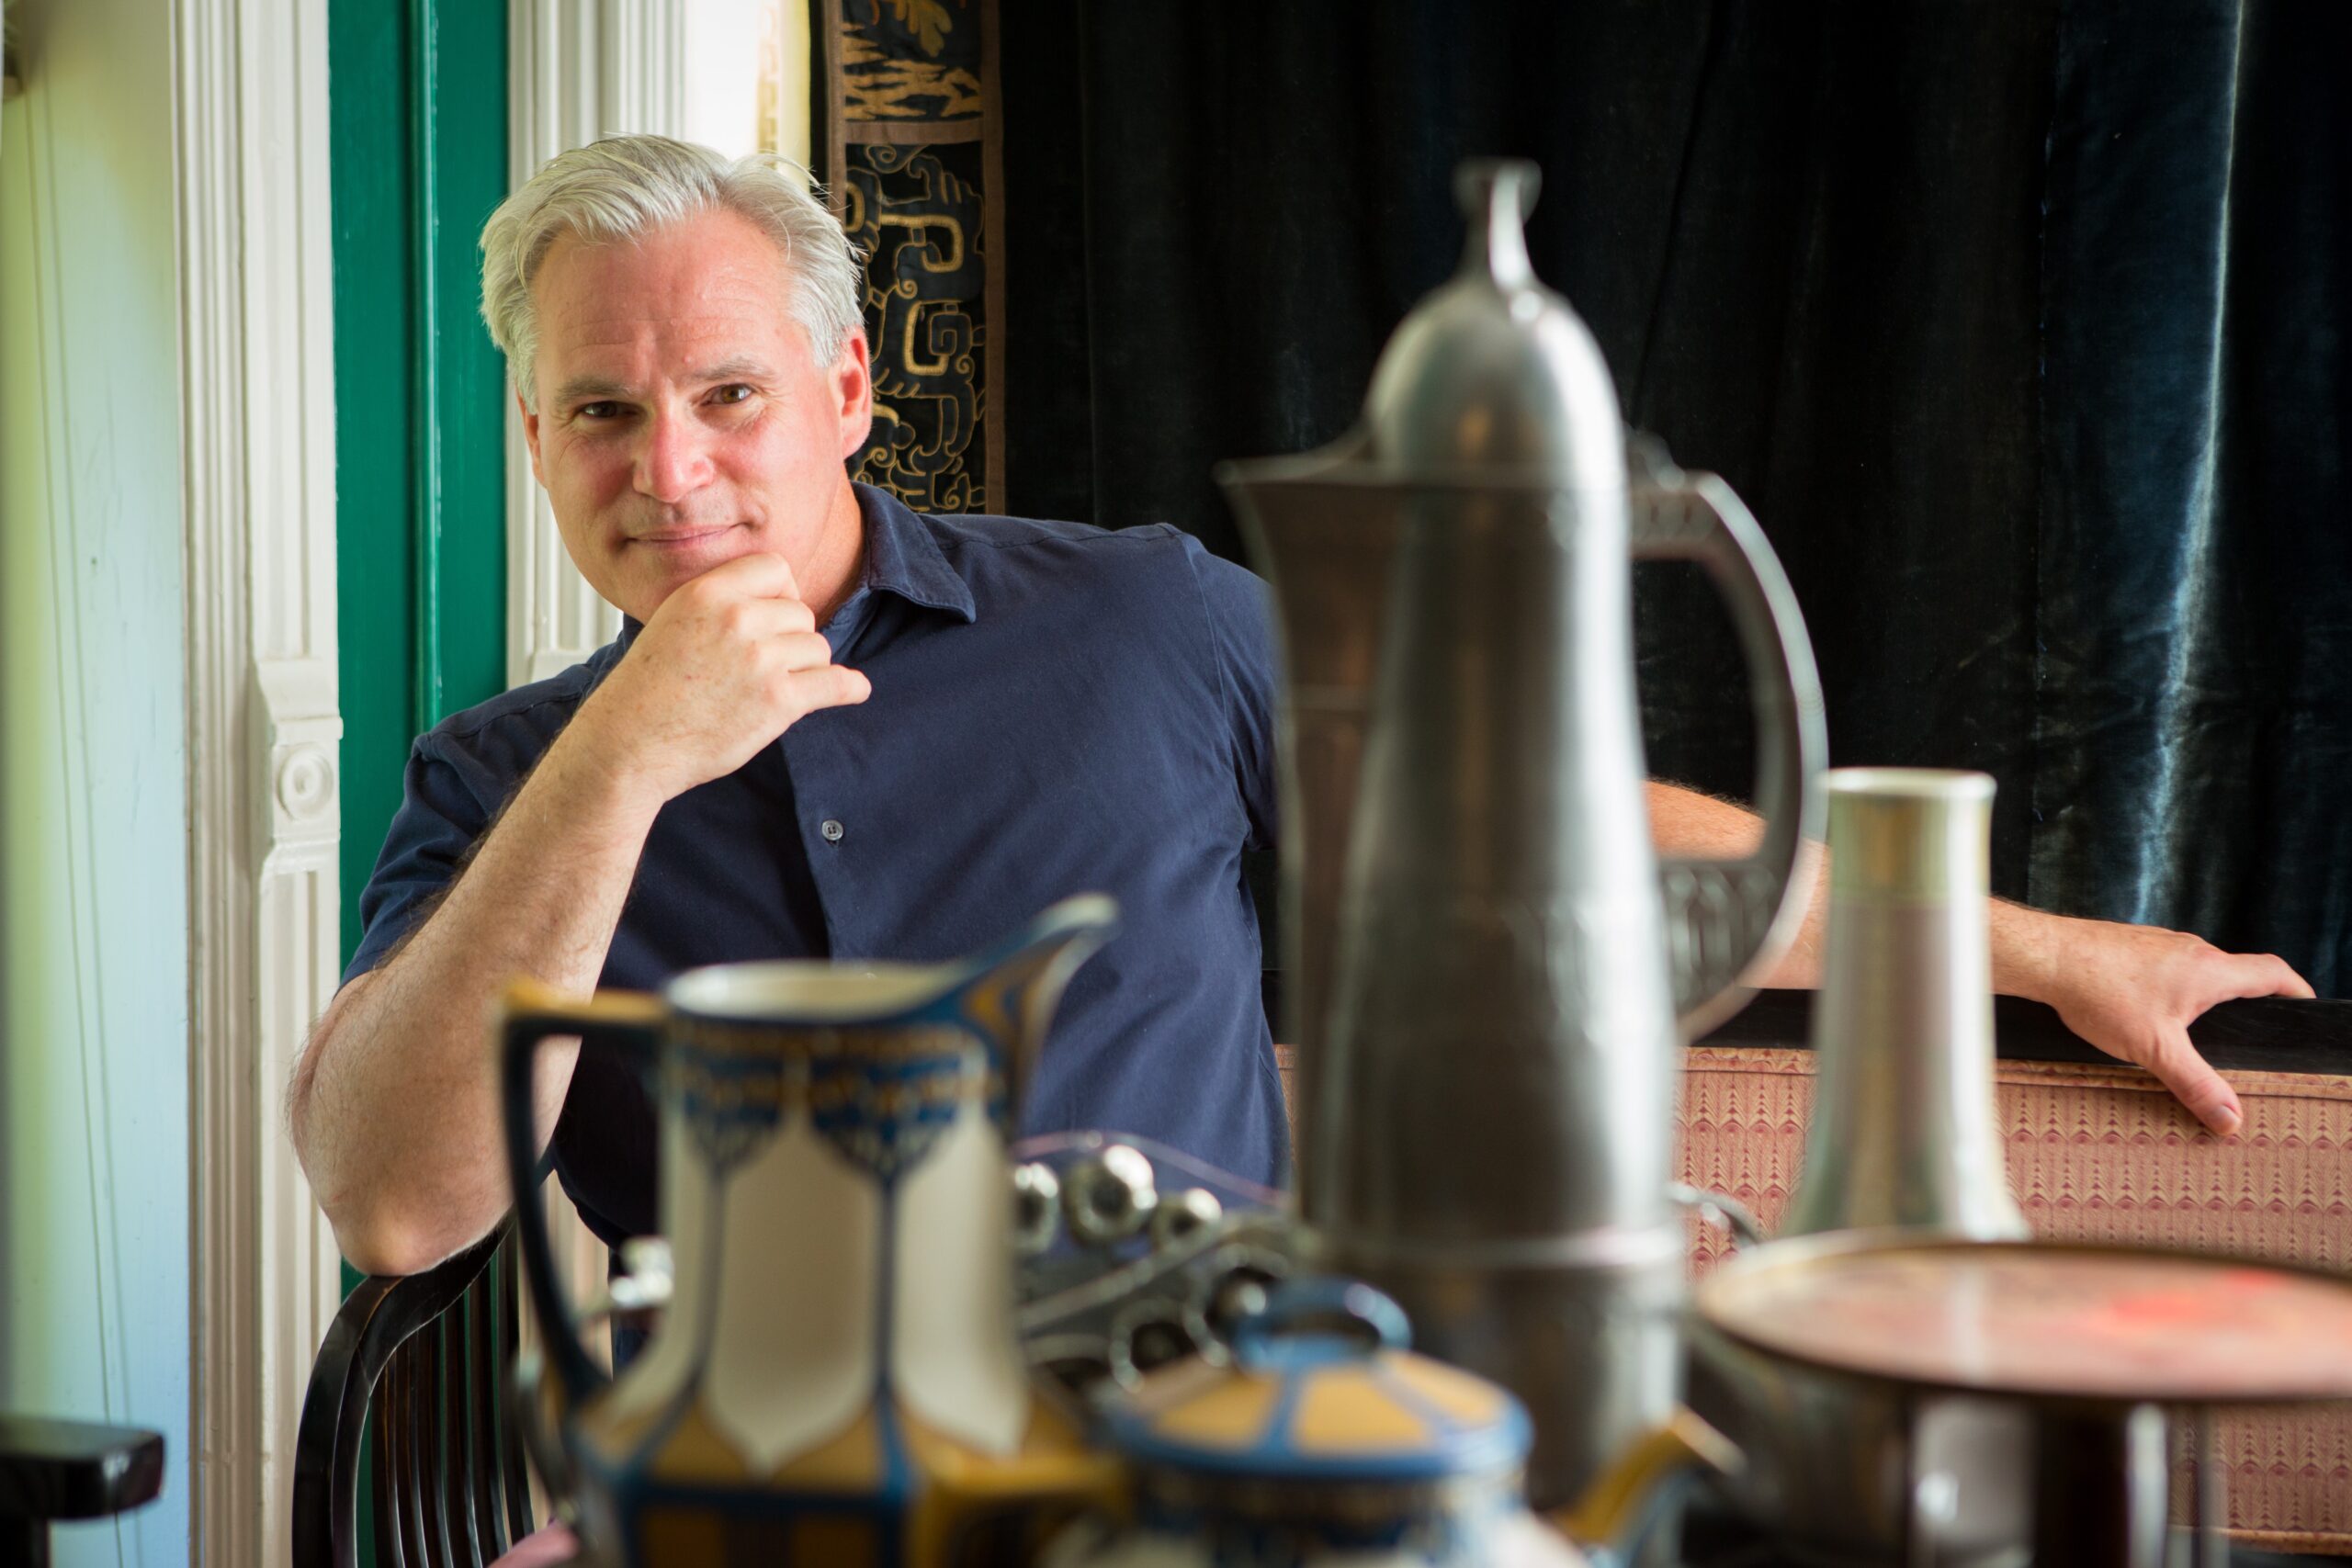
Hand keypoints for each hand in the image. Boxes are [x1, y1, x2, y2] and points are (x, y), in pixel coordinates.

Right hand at [566, 552, 870, 807]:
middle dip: (790, 641)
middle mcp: (737, 619)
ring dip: (805, 670)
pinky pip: (836, 683)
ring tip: (773, 690)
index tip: (774, 619)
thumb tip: (776, 600)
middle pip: (801, 614)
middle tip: (762, 669)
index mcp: (708, 593)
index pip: (776, 568)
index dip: (781, 594)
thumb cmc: (649, 691)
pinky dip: (849, 688)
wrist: (629, 743)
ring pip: (818, 649)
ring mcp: (760, 660)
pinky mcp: (778, 701)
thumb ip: (721, 605)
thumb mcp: (674, 622)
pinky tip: (852, 689)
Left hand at [2027, 913, 2312, 1135]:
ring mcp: (2159, 945)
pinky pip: (2166, 969)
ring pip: (2198, 972)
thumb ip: (2195, 1084)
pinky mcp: (2131, 947)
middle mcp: (2190, 950)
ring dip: (2207, 997)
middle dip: (2250, 1002)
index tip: (2306, 1008)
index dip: (2296, 990)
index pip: (2273, 973)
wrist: (2044, 955)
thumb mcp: (2154, 1048)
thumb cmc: (2098, 992)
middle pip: (2237, 973)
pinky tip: (2153, 1015)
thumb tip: (2232, 1120)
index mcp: (2210, 970)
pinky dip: (2173, 991)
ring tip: (2203, 1032)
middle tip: (2253, 1034)